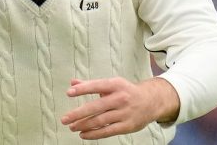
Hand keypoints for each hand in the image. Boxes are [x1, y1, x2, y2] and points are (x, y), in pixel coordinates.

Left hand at [61, 77, 179, 139]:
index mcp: (116, 85)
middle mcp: (120, 98)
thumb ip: (91, 84)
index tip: (69, 92)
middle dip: (78, 113)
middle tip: (65, 119)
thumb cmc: (126, 91)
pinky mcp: (127, 126)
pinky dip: (94, 133)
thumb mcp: (111, 84)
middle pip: (96, 107)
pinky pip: (108, 131)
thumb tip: (73, 83)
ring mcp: (124, 113)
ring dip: (84, 125)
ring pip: (100, 120)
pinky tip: (84, 134)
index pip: (97, 86)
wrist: (151, 101)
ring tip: (72, 127)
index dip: (83, 89)